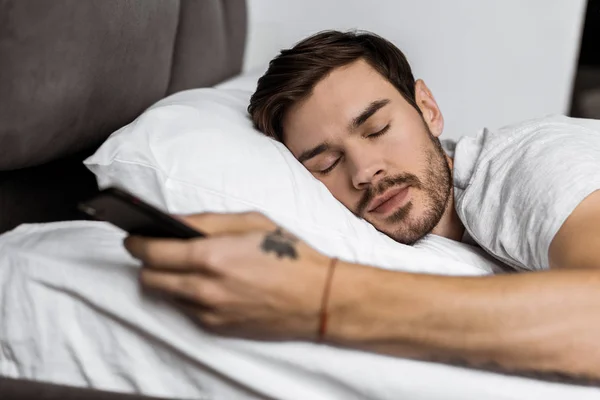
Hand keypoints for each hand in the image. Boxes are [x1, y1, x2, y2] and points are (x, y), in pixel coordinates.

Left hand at [124, 211, 331, 340]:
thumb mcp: (250, 222)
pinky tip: (211, 284)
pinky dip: (189, 295)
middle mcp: (203, 288)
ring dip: (168, 279)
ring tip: (190, 266)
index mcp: (210, 256)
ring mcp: (208, 312)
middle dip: (148, 262)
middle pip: (148, 278)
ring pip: (166, 295)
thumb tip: (173, 221)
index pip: (150, 252)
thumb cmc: (289, 255)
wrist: (317, 298)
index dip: (136, 242)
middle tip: (160, 250)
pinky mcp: (216, 327)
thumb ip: (206, 220)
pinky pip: (187, 309)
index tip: (133, 237)